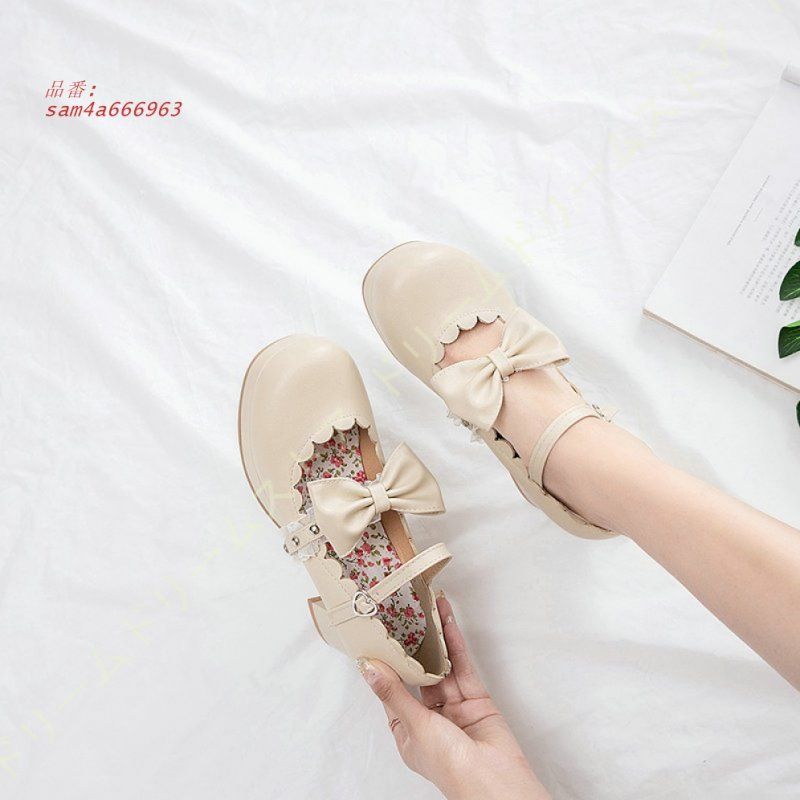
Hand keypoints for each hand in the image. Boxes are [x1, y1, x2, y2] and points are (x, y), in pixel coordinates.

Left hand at [359, 595, 549, 799]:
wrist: (495, 782)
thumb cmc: (452, 768)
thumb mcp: (415, 726)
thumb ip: (394, 693)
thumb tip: (369, 668)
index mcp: (409, 731)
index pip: (392, 690)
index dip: (386, 664)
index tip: (377, 637)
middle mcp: (430, 718)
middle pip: (418, 673)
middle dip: (413, 646)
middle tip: (405, 615)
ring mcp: (454, 707)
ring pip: (441, 665)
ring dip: (436, 637)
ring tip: (429, 607)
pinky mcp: (476, 697)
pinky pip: (462, 665)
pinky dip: (454, 644)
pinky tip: (448, 623)